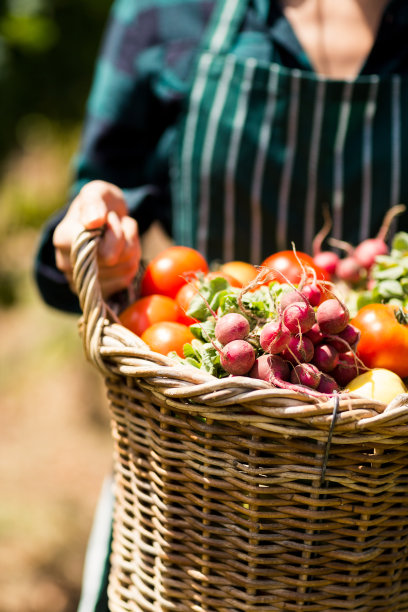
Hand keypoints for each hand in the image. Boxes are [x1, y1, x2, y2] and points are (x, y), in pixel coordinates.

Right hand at [53, 180, 140, 298]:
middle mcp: (67, 264)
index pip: (90, 244)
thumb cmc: (101, 205)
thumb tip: (93, 222)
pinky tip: (123, 251)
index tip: (107, 218)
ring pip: (124, 268)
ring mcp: (83, 281)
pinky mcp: (99, 292)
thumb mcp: (97, 192)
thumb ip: (94, 202)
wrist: (106, 221)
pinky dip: (132, 261)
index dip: (111, 231)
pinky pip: (127, 279)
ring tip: (120, 237)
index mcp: (62, 238)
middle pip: (111, 258)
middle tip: (116, 225)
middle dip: (123, 237)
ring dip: (131, 248)